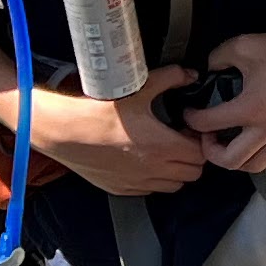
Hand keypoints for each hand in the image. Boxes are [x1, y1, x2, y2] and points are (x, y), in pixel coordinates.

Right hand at [29, 77, 211, 193]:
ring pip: (174, 186)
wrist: (65, 132)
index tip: (189, 129)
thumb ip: (170, 79)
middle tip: (180, 139)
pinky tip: (143, 160)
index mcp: (162, 147)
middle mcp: (153, 170)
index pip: (201, 154)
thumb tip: (190, 74)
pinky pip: (150, 190)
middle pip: (193, 173)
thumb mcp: (138, 90)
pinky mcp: (121, 189)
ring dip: (176, 170)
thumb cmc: (99, 112)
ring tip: (164, 151)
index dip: (199, 140)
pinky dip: (154, 180)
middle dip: (192, 156)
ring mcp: (137, 183)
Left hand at [197, 16, 265, 175]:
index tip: (191, 113)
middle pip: (230, 161)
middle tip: (209, 136)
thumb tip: (206, 71)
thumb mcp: (242, 45)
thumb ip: (216, 59)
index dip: (191, 118)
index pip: (208, 124)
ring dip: (238, 159)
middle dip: (211, 152)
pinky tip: (261, 143)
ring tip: (233, 142)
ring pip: (256, 166)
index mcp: (251, 107)